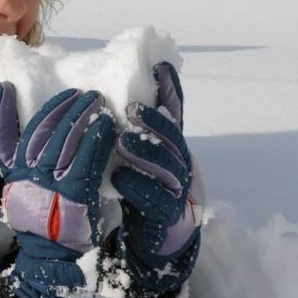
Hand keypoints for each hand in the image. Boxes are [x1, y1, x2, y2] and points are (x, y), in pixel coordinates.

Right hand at [0, 84, 116, 297]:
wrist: (53, 261)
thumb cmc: (47, 223)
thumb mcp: (27, 193)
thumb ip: (28, 166)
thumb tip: (37, 138)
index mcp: (12, 174)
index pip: (0, 136)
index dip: (2, 109)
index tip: (7, 85)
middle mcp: (24, 176)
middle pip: (39, 131)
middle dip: (60, 107)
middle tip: (79, 91)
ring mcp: (46, 185)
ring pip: (62, 140)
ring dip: (80, 116)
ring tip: (95, 99)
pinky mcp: (72, 194)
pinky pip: (85, 159)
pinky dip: (96, 138)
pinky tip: (107, 125)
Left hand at [111, 62, 200, 291]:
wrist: (158, 231)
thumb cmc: (145, 183)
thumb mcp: (143, 150)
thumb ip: (140, 124)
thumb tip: (131, 85)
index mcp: (171, 144)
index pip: (175, 112)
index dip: (171, 90)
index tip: (160, 66)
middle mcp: (178, 161)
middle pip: (172, 138)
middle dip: (154, 122)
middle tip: (132, 110)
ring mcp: (175, 187)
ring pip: (166, 167)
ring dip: (145, 152)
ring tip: (123, 141)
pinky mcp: (165, 213)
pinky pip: (154, 199)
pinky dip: (137, 186)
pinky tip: (119, 177)